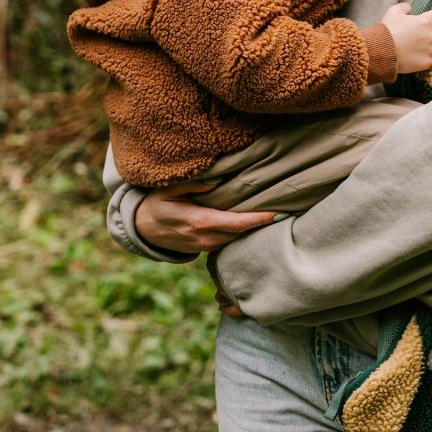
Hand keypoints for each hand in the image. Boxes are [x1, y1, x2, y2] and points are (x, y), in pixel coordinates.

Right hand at [135, 180, 278, 253]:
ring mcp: (206, 247)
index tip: (279, 214)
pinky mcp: (207, 250)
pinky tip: (257, 223)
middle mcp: (206, 238)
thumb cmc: (156, 205)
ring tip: (278, 215)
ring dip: (256, 230)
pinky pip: (230, 242)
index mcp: (199, 222)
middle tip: (289, 210)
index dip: (260, 220)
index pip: (237, 223)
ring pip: (238, 239)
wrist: (142, 230)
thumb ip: (191, 185)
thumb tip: (215, 181)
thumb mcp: (167, 190)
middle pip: (243, 233)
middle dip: (265, 225)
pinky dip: (244, 233)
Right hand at [380, 3, 431, 73]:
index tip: (426, 23)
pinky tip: (411, 58)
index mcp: (425, 22)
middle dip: (426, 34)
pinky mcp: (426, 63)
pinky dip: (422, 59)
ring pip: (431, 47)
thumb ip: (404, 7)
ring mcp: (429, 50)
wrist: (381, 51)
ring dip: (424, 47)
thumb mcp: (393, 11)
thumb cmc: (388, 30)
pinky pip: (428, 60)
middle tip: (412, 37)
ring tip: (409, 49)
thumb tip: (409, 8)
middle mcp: (431, 36)